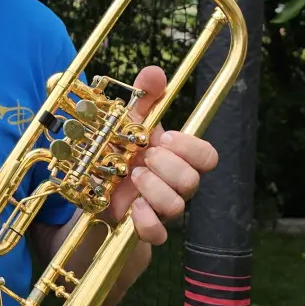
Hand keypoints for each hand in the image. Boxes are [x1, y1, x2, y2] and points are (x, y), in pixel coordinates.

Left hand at [98, 65, 219, 246]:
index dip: (190, 147)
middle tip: (143, 157)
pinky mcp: (146, 230)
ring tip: (131, 177)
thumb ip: (144, 98)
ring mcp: (162, 209)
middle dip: (166, 166)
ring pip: (178, 206)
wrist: (96, 195)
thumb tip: (156, 72)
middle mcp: (175, 185)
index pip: (208, 156)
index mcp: (177, 159)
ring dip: (153, 188)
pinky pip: (159, 233)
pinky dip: (145, 221)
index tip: (164, 138)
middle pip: (193, 180)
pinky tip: (131, 207)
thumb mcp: (127, 123)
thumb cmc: (119, 156)